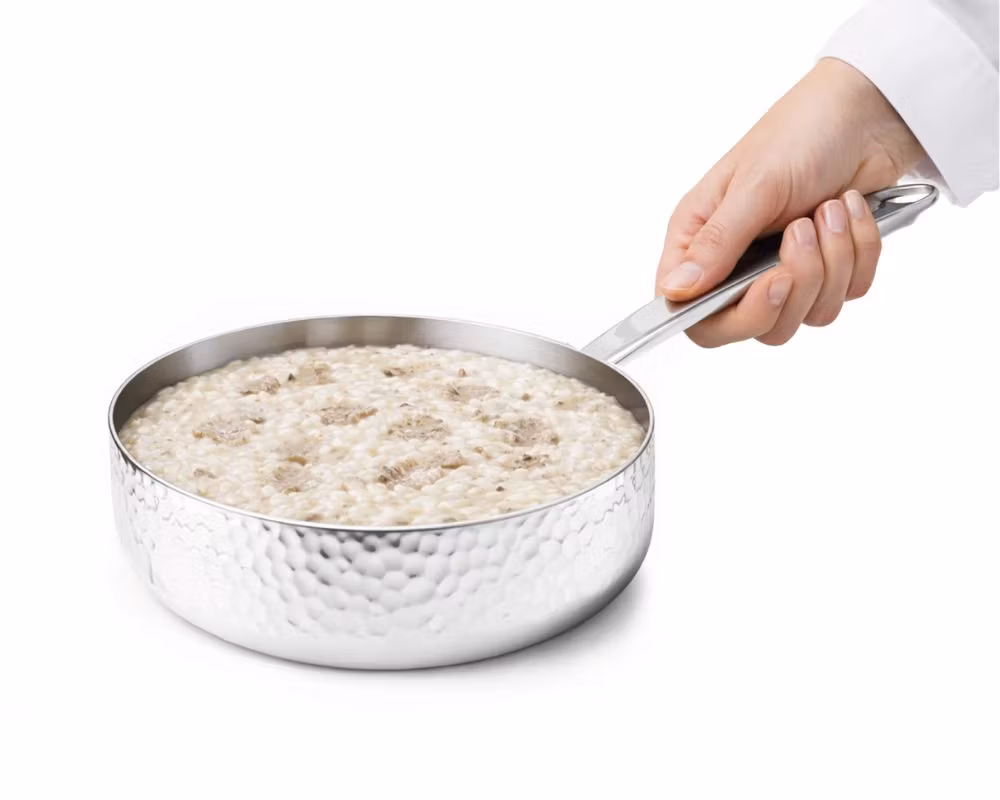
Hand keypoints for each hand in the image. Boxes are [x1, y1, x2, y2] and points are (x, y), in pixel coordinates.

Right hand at [656, 57, 924, 346]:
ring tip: (829, 210)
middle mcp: (735, 264)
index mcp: (700, 243)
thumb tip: (675, 290)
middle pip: (757, 327)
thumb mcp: (754, 186)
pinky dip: (859, 253)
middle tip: (803, 233)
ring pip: (806, 314)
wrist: (869, 112)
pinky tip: (851, 210)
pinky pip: (847, 295)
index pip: (695, 316)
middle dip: (794, 285)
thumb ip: (715, 243)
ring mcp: (782, 270)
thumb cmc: (800, 132)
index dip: (730, 318)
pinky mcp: (828, 271)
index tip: (769, 283)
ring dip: (831, 263)